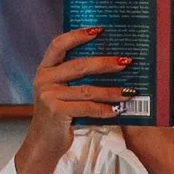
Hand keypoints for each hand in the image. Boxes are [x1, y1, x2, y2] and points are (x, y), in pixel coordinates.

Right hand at [15, 25, 135, 173]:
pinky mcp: (55, 112)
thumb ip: (75, 77)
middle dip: (105, 63)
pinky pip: (87, 107)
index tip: (99, 30)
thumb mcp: (61, 91)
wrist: (44, 144)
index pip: (58, 44)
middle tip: (126, 62)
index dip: (78, 35)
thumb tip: (111, 62)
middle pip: (79, 65)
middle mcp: (43, 79)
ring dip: (112, 90)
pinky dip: (105, 109)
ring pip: (87, 89)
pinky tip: (118, 110)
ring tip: (130, 91)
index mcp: (45, 69)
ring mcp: (48, 96)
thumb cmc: (59, 115)